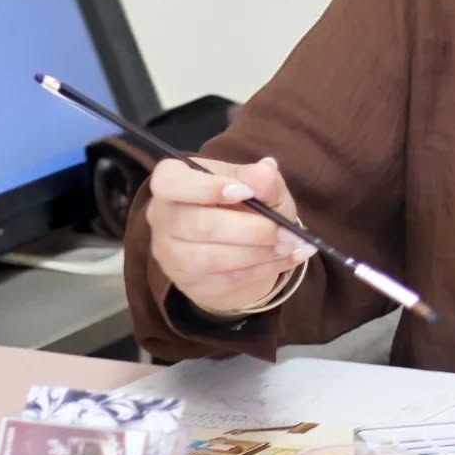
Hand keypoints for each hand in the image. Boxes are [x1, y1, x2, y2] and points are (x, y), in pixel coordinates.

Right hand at [145, 155, 314, 316]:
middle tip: (287, 230)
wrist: (239, 241)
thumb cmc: (242, 202)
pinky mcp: (190, 283)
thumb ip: (261, 177)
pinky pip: (226, 280)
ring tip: (292, 244)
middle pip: (198, 226)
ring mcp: (172, 255)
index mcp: (171, 182)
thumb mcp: (256, 183)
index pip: (171, 183)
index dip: (206, 188)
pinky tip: (288, 258)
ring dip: (259, 253)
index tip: (246, 192)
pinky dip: (263, 269)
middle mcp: (162, 218)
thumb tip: (265, 171)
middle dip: (251, 229)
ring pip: (212, 258)